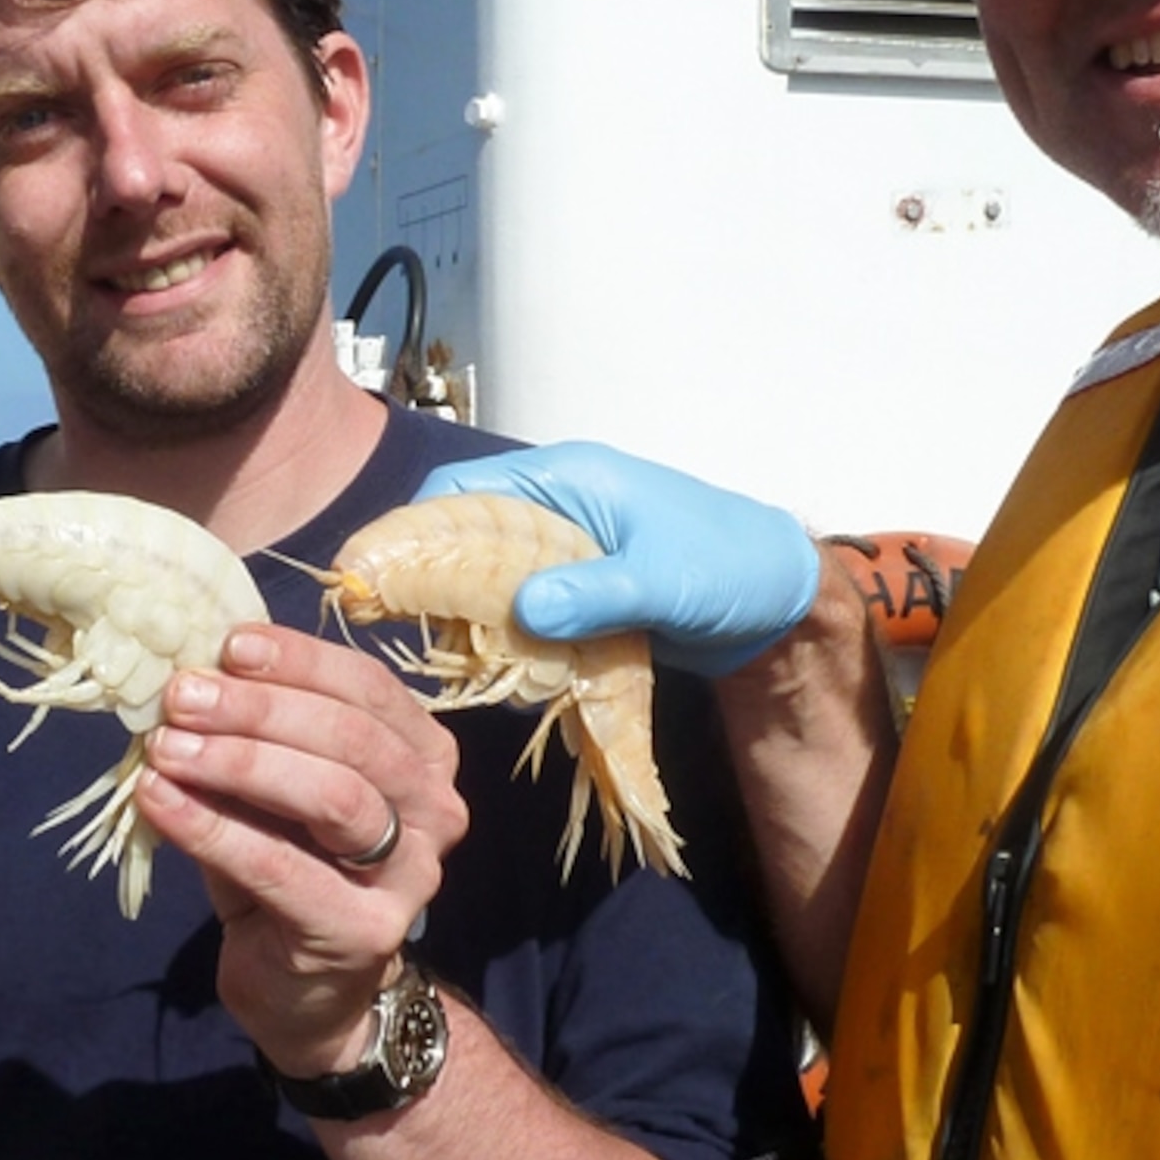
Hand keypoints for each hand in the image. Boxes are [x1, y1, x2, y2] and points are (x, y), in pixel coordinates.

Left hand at [137, 625, 467, 1076]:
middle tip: (182, 696)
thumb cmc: (292, 870)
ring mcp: (411, 875)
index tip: (227, 646)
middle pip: (353, 738)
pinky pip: (282, 867)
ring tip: (165, 748)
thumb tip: (190, 676)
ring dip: (240, 762)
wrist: (309, 992)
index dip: (299, 660)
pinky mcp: (365, 931)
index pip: (368, 688)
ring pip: (334, 796)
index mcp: (423, 756)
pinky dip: (212, 829)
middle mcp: (435, 810)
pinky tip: (159, 803)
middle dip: (261, 709)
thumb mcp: (275, 792)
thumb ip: (253, 737)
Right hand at [418, 442, 822, 677]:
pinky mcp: (575, 593)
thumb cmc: (731, 568)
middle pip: (460, 540)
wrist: (779, 602)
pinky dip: (515, 645)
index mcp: (565, 480)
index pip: (458, 490)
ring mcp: (563, 553)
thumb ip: (596, 593)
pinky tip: (529, 680)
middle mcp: (553, 510)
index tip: (379, 583)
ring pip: (486, 584)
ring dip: (481, 628)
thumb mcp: (665, 581)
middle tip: (436, 643)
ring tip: (494, 670)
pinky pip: (520, 614)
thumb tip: (524, 610)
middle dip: (441, 592)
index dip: (410, 532)